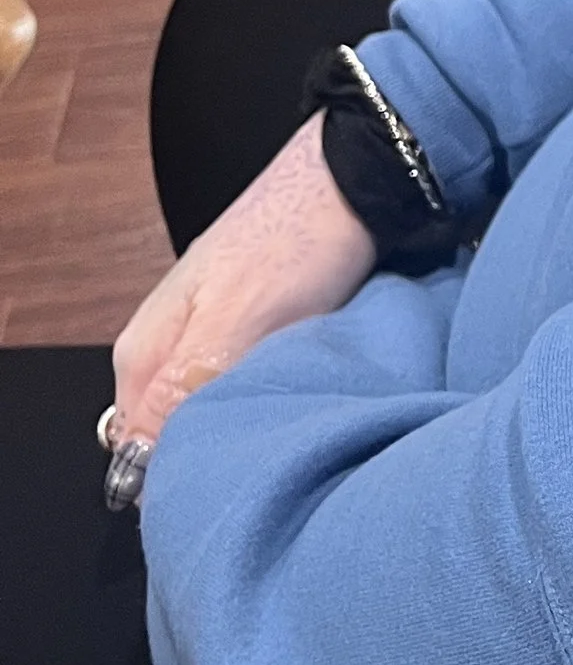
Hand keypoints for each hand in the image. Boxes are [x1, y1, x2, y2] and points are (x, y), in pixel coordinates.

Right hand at [109, 115, 375, 446]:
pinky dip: (271, 392)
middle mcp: (162, 347)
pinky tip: (300, 390)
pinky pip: (243, 382)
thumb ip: (180, 391)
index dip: (175, 478)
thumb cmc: (294, 240)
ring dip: (246, 422)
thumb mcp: (234, 324)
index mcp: (141, 354)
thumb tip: (137, 461)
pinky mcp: (246, 326)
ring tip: (287, 420)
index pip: (133, 451)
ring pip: (210, 408)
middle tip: (264, 453)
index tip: (224, 486)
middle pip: (170, 432)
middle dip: (213, 450)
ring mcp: (203, 335)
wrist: (348, 178)